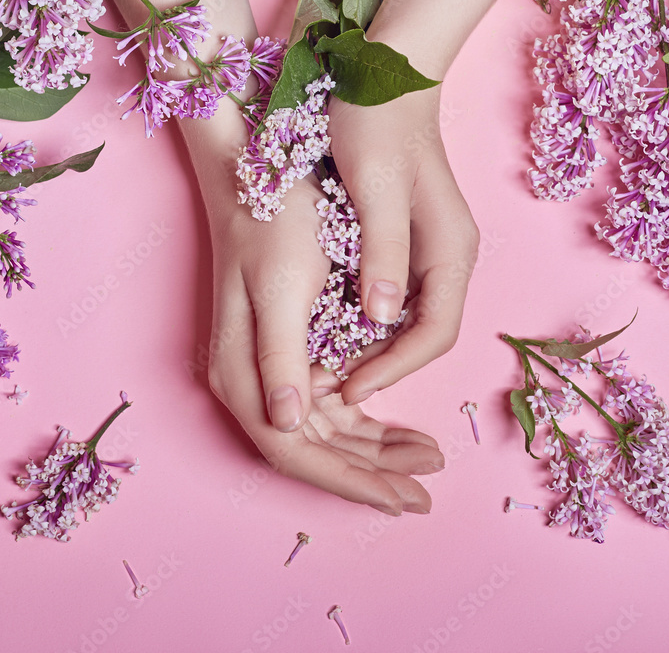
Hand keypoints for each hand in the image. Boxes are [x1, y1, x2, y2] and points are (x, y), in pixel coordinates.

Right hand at [205, 178, 443, 512]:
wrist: (253, 173)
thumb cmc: (272, 224)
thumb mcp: (283, 286)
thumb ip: (280, 357)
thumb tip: (287, 426)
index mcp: (241, 375)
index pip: (296, 452)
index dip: (350, 479)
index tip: (402, 496)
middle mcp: (247, 383)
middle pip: (312, 452)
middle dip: (369, 474)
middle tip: (427, 488)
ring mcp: (265, 370)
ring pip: (322, 434)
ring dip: (371, 451)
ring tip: (424, 457)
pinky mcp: (285, 351)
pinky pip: (325, 403)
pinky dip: (362, 419)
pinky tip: (397, 424)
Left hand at [314, 87, 479, 405]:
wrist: (384, 69)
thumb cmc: (377, 120)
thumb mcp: (374, 186)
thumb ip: (382, 252)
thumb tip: (380, 320)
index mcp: (451, 248)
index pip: (434, 334)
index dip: (392, 369)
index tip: (346, 388)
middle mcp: (448, 254)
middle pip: (421, 333)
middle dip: (377, 365)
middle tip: (324, 383)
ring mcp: (429, 246)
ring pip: (403, 317)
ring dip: (367, 346)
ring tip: (320, 362)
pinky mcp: (405, 236)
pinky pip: (389, 293)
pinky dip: (361, 317)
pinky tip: (325, 322)